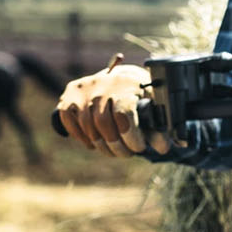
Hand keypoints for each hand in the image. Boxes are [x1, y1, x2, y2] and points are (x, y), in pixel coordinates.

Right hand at [54, 62, 169, 156]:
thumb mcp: (154, 108)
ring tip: (114, 150)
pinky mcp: (70, 93)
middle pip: (103, 122)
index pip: (124, 114)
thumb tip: (163, 148)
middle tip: (127, 153)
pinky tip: (93, 142)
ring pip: (87, 124)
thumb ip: (159, 128)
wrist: (123, 77)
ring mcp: (85, 86)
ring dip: (101, 145)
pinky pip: (68, 118)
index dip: (131, 137)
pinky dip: (79, 135)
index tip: (139, 148)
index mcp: (129, 82)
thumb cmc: (142, 97)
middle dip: (116, 145)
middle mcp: (104, 82)